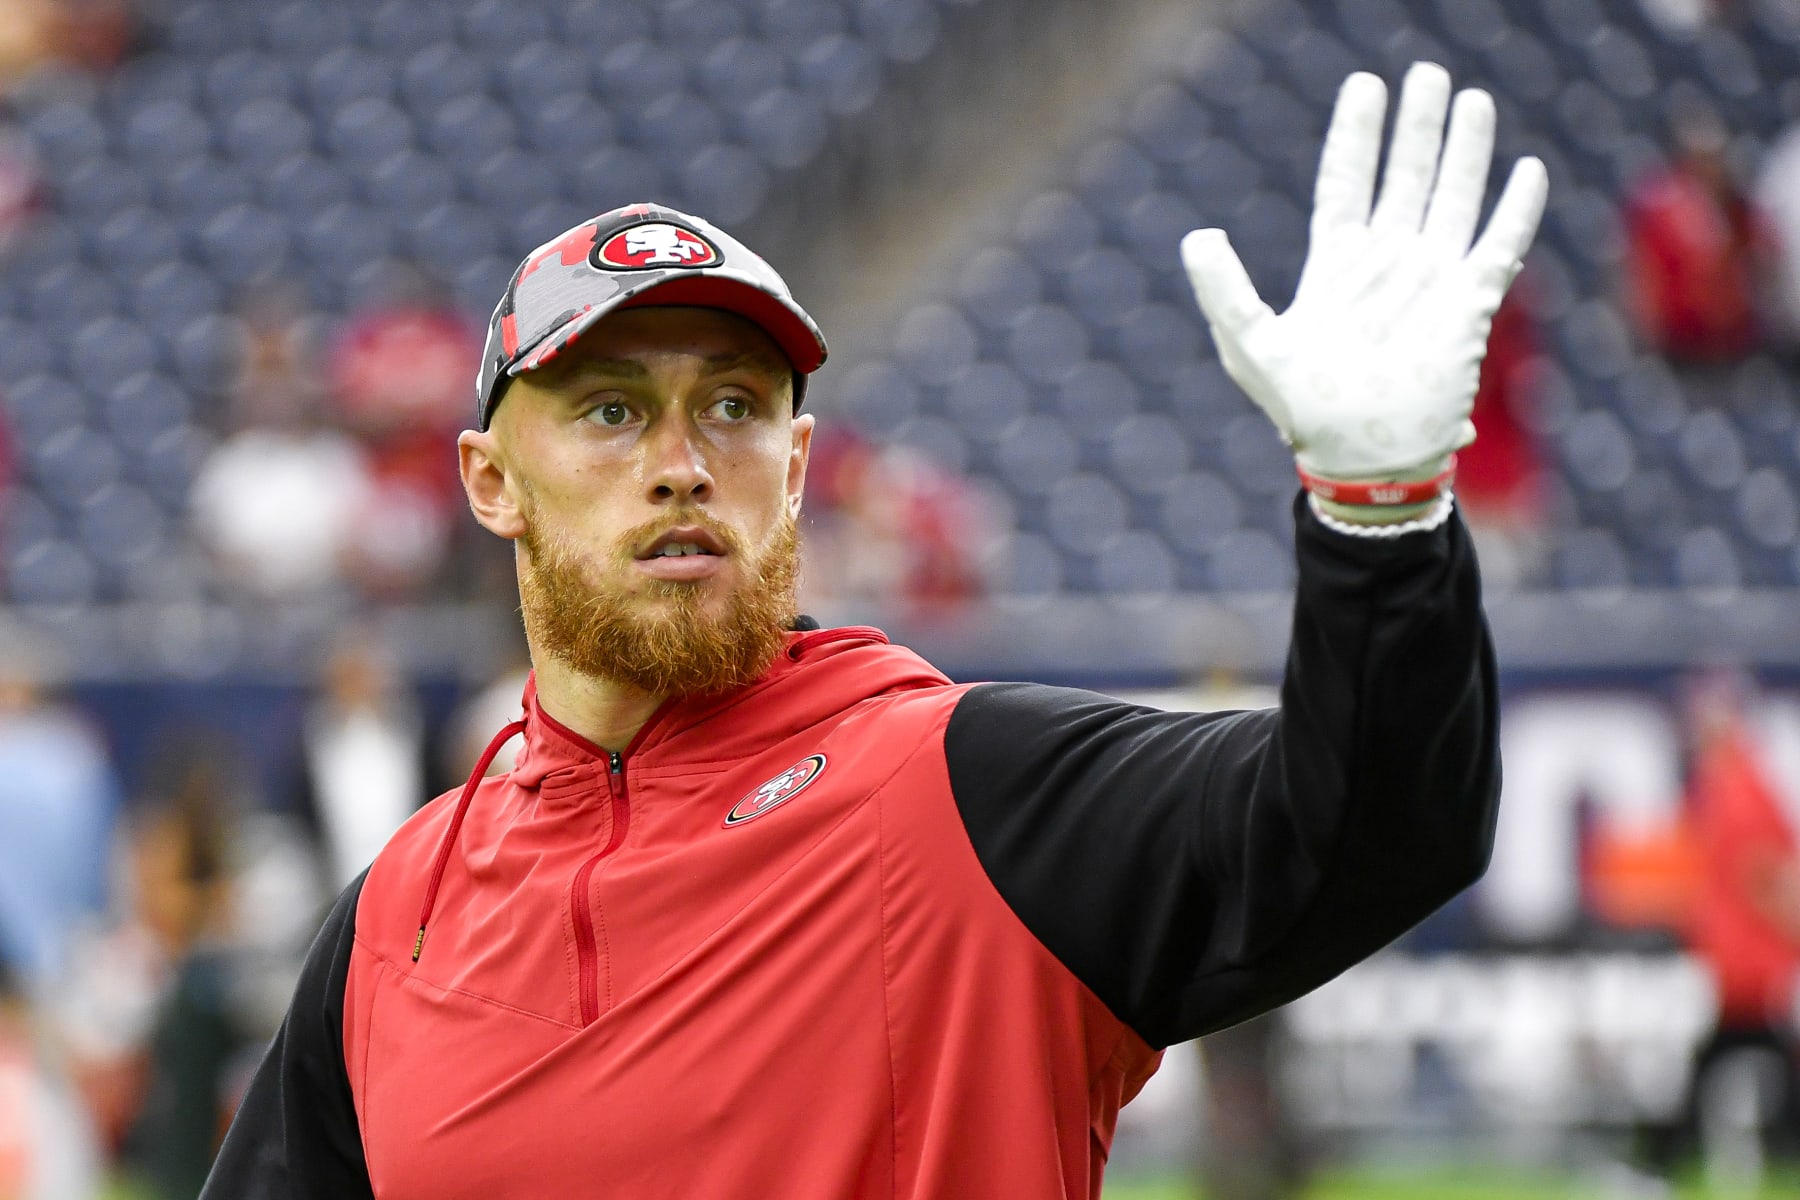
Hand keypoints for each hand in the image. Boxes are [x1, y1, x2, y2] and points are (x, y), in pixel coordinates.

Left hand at [1180, 62, 1548, 486]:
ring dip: (1463, 150)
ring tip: (1472, 98)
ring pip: (1451, 198)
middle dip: (1415, 127)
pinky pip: (1499, 246)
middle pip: (1404, 178)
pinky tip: (1525, 170)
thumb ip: (1224, 290)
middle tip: (1425, 73)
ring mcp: (1431, 280)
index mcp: (1335, 267)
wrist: (1364, 459)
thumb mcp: (1250, 346)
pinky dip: (1514, 210)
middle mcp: (1386, 264)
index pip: (1346, 183)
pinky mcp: (1470, 305)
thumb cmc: (1304, 410)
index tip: (1364, 85)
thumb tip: (1197, 235)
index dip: (1355, 136)